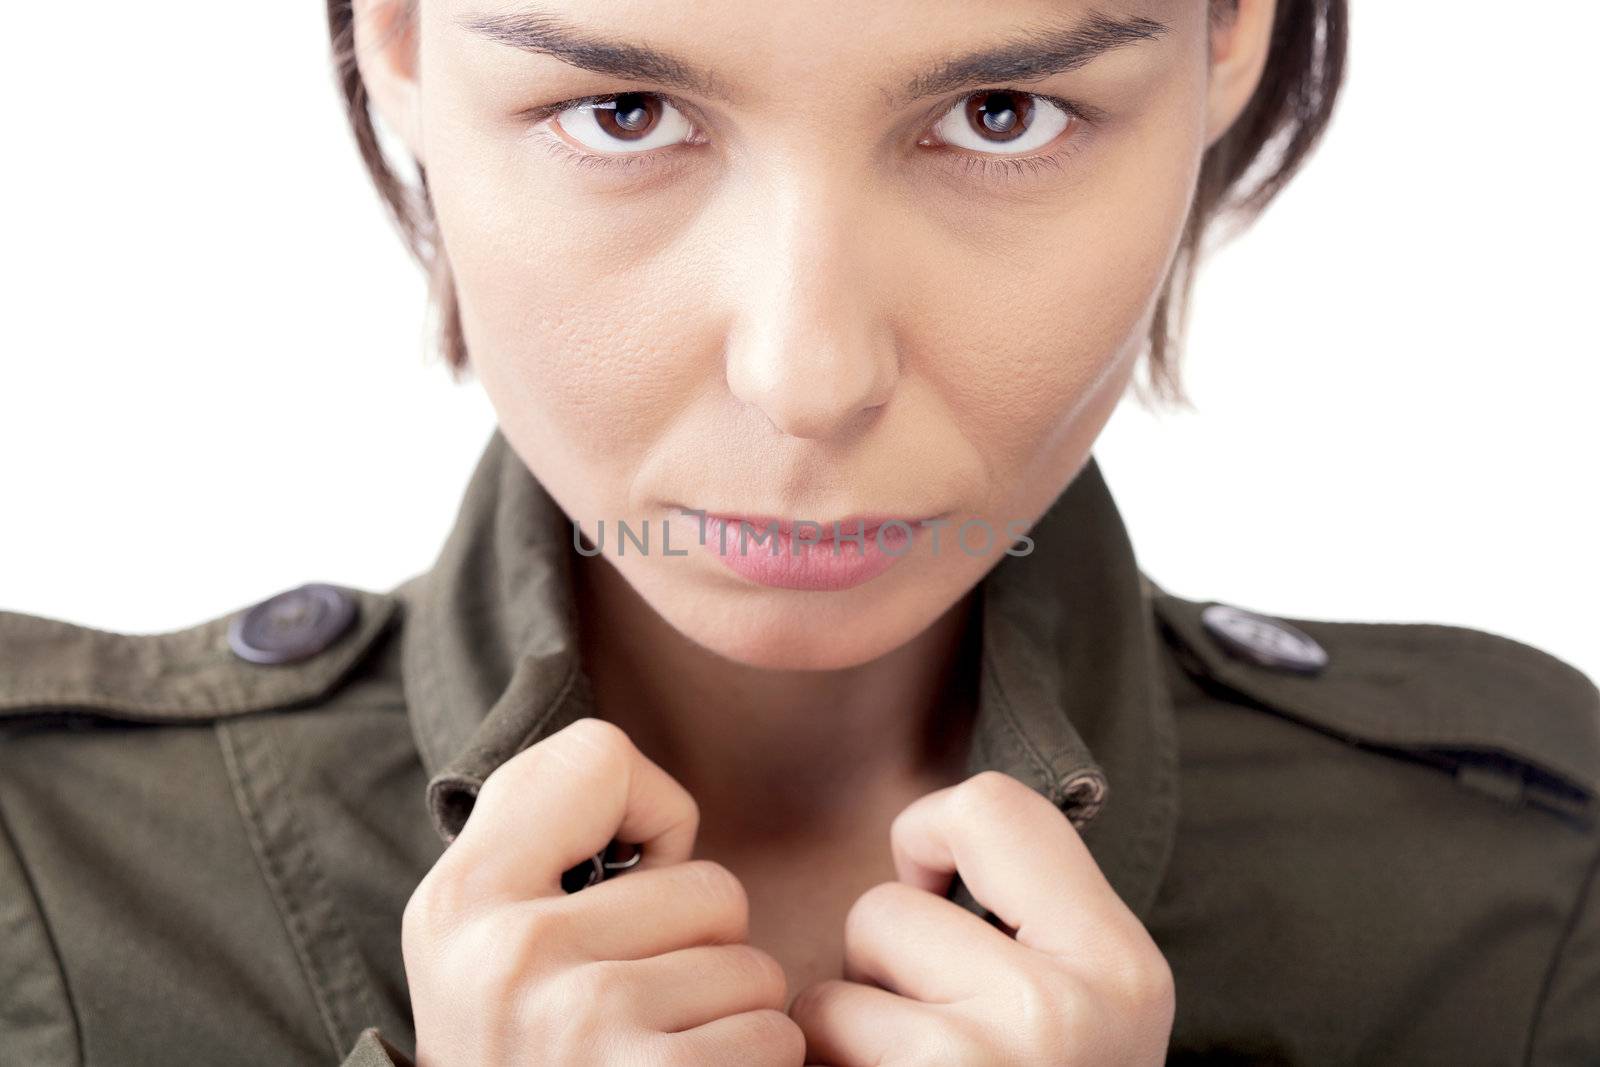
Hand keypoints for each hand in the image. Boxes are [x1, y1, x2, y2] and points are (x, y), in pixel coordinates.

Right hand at [401, 717, 805, 1065]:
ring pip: (754, 965)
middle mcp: (508, 954)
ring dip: (731, 1020)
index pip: (600, 756)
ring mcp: (581, 1026)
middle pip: (711, 884)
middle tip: (639, 1013)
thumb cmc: (531, 1060)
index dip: (647, 820)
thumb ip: (543, 848)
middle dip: (703, 949)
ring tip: (660, 1059)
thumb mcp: (487, 948)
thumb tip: (639, 785)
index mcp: (458, 900)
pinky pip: (775, 1035)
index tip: (620, 886)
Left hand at [788, 770, 1173, 1065]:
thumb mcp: (1087, 1009)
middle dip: (883, 974)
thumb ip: (1029, 918)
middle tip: (932, 1048)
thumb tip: (927, 833)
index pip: (991, 806)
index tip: (940, 905)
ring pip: (834, 983)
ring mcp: (980, 1063)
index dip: (931, 841)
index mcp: (1122, 968)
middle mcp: (1063, 1013)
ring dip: (848, 1032)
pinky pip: (812, 1036)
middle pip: (886, 905)